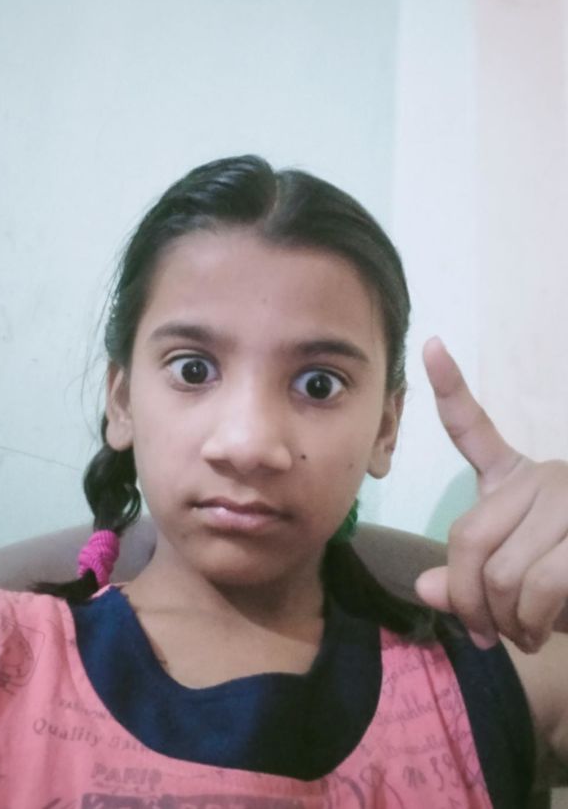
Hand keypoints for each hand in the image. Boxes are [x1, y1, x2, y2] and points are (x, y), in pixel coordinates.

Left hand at [415, 337, 567, 652]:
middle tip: (484, 631)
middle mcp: (545, 476)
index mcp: (516, 479)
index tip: (430, 345)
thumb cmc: (567, 589)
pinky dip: (532, 624)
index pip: (473, 427)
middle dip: (468, 601)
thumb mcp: (512, 583)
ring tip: (521, 634)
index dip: (450, 385)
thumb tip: (425, 589)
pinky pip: (541, 585)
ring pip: (503, 572)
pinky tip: (542, 632)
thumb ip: (469, 578)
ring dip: (505, 622)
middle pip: (468, 539)